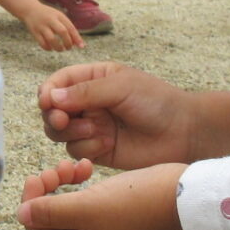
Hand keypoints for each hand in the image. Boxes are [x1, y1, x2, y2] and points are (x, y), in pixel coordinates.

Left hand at [17, 159, 186, 229]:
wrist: (187, 195)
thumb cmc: (138, 202)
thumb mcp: (88, 206)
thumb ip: (51, 211)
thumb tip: (20, 215)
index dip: (31, 206)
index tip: (38, 176)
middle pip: (52, 222)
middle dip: (48, 192)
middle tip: (57, 168)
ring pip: (69, 209)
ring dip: (64, 184)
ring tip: (75, 165)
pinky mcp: (119, 217)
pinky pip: (87, 203)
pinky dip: (81, 185)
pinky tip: (86, 167)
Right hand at [21, 0, 84, 52]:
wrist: (30, 10)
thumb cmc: (48, 15)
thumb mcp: (59, 17)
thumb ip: (68, 28)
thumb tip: (77, 43)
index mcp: (59, 16)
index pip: (70, 27)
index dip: (77, 38)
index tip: (81, 46)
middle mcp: (51, 20)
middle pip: (62, 31)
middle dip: (68, 42)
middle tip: (69, 48)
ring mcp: (42, 26)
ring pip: (51, 39)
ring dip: (58, 47)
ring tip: (60, 49)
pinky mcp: (34, 32)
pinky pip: (42, 43)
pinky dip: (48, 48)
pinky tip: (51, 48)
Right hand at [37, 62, 200, 168]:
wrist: (182, 133)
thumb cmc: (156, 102)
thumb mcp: (120, 87)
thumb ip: (85, 91)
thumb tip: (49, 97)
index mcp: (93, 79)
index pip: (57, 83)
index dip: (47, 92)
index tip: (47, 102)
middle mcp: (88, 103)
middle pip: (51, 109)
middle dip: (53, 116)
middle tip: (62, 120)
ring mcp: (91, 127)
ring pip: (58, 132)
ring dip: (69, 132)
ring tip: (93, 130)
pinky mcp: (97, 150)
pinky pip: (76, 150)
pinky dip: (87, 148)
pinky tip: (108, 144)